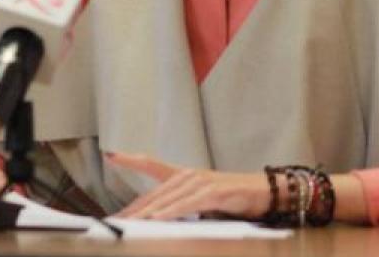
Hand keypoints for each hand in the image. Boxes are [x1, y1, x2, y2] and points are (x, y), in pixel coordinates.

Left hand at [108, 152, 270, 220]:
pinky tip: (158, 218)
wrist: (267, 192)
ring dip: (147, 213)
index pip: (154, 165)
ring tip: (130, 223)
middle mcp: (192, 176)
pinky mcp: (215, 191)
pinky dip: (171, 212)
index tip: (111, 156)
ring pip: (168, 199)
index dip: (132, 160)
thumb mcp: (205, 201)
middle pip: (155, 193)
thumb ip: (183, 206)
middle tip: (115, 219)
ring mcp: (203, 182)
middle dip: (133, 208)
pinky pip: (188, 204)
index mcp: (187, 177)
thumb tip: (160, 217)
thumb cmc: (237, 198)